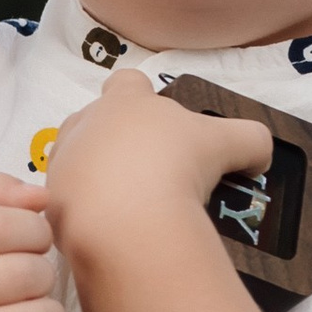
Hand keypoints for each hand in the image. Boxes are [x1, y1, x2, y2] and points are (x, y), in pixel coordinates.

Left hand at [39, 67, 273, 280]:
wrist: (127, 220)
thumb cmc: (177, 165)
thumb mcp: (229, 145)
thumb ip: (251, 141)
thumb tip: (259, 157)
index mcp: (125, 101)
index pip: (128, 83)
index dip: (143, 98)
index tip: (161, 127)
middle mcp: (85, 124)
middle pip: (96, 122)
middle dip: (116, 141)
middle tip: (147, 172)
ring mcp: (63, 163)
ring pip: (76, 160)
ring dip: (96, 175)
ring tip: (126, 203)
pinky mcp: (52, 203)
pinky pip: (68, 201)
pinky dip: (86, 212)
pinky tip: (110, 228)